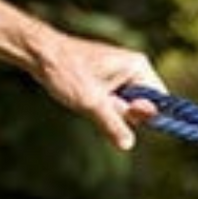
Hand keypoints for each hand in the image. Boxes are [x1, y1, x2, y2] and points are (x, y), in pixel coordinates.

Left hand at [28, 28, 165, 150]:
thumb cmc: (65, 71)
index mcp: (138, 66)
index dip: (145, 114)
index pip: (160, 100)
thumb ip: (113, 125)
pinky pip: (116, 103)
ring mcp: (122, 74)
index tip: (125, 114)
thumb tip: (128, 145)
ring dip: (110, 111)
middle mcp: (134, 68)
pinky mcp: (109, 80)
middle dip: (123, 113)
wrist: (37, 53)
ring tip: (88, 99)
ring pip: (127, 107)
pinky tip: (86, 99)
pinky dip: (102, 107)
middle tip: (100, 104)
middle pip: (144, 106)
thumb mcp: (91, 103)